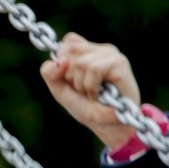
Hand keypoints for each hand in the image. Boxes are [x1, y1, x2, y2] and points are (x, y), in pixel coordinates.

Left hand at [39, 32, 140, 148]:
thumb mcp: (59, 88)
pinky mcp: (119, 63)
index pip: (68, 42)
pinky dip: (91, 86)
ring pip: (80, 62)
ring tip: (93, 93)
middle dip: (70, 76)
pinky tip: (100, 94)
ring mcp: (112, 55)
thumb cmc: (86, 107)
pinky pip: (93, 68)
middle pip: (69, 50)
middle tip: (85, 88)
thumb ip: (49, 72)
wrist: (106, 126)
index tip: (73, 80)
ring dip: (81, 84)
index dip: (63, 62)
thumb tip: (62, 60)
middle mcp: (102, 50)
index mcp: (89, 51)